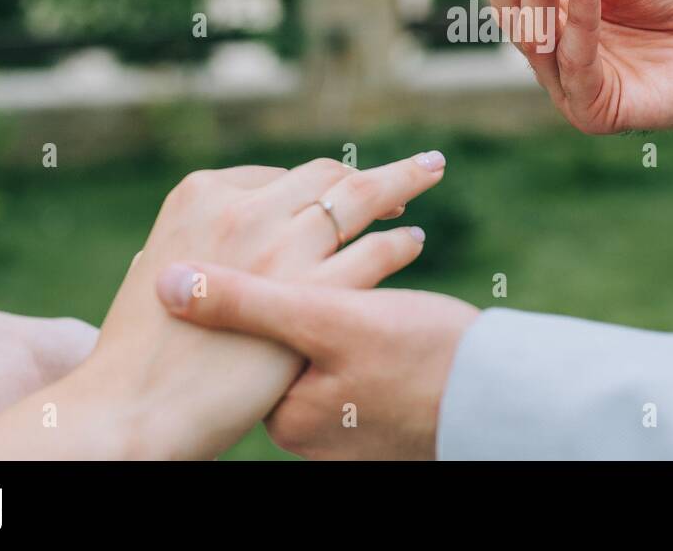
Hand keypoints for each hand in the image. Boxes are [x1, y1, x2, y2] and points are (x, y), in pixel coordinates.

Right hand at [0, 152, 445, 459]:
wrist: (133, 407)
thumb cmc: (140, 351)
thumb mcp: (161, 271)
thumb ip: (201, 246)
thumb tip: (223, 242)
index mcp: (201, 194)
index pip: (281, 175)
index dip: (319, 182)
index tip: (344, 186)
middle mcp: (245, 208)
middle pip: (326, 176)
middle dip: (369, 174)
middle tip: (408, 175)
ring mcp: (280, 246)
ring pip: (360, 199)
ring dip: (400, 184)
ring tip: (428, 175)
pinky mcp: (311, 292)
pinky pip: (374, 253)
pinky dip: (399, 242)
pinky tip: (413, 241)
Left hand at [159, 266, 477, 459]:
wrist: (506, 402)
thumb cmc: (422, 359)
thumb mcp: (329, 321)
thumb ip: (247, 303)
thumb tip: (166, 284)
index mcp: (282, 410)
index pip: (257, 326)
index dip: (274, 270)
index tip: (297, 241)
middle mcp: (306, 431)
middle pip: (290, 339)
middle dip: (314, 292)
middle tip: (358, 285)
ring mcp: (346, 432)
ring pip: (327, 345)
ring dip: (346, 308)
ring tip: (388, 308)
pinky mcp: (381, 421)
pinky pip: (360, 365)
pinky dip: (372, 337)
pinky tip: (404, 327)